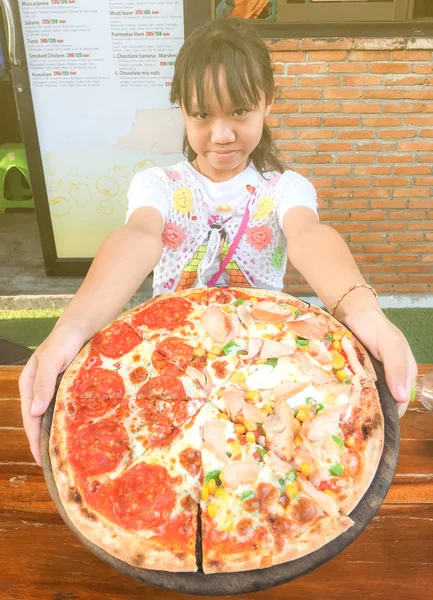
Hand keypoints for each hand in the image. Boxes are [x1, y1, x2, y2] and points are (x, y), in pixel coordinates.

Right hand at [19, 324, 86, 465]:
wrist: (82, 326)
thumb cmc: (63, 340)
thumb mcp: (51, 359)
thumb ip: (43, 383)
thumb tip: (34, 413)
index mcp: (29, 385)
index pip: (29, 419)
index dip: (34, 440)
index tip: (41, 460)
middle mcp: (41, 390)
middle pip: (40, 421)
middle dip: (45, 442)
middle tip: (55, 465)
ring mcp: (56, 389)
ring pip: (54, 416)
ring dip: (58, 433)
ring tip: (66, 454)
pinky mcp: (70, 387)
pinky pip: (68, 408)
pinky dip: (70, 421)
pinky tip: (79, 432)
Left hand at [343, 307, 417, 418]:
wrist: (355, 313)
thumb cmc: (376, 327)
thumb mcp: (390, 345)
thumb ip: (396, 368)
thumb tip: (402, 397)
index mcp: (405, 373)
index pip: (400, 402)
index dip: (390, 413)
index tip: (374, 420)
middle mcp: (390, 377)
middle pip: (384, 401)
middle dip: (373, 409)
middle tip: (356, 418)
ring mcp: (373, 375)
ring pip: (369, 396)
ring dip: (360, 402)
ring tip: (347, 411)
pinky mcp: (359, 372)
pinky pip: (356, 387)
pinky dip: (351, 392)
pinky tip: (342, 398)